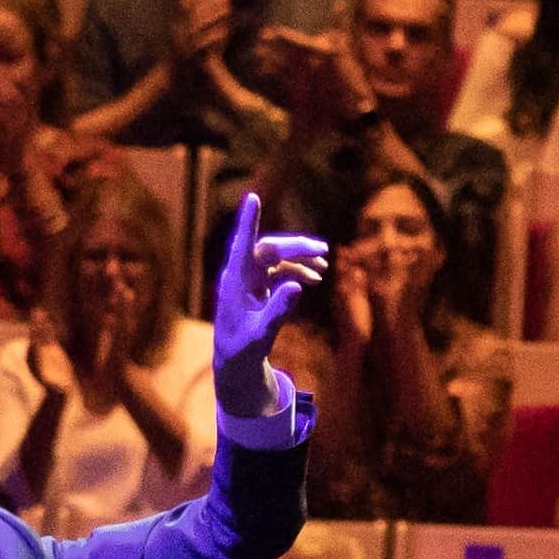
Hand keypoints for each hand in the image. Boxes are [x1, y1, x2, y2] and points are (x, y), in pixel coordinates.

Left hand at [206, 186, 331, 373]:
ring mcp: (249, 278)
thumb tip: (298, 285)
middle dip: (296, 247)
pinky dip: (297, 272)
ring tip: (323, 266)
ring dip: (300, 258)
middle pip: (269, 248)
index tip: (253, 197)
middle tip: (323, 250)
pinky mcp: (258, 285)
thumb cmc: (242, 349)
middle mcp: (241, 274)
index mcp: (235, 281)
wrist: (235, 362)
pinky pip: (279, 270)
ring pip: (277, 257)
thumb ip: (278, 311)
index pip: (243, 244)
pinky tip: (315, 279)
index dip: (249, 220)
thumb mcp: (261, 334)